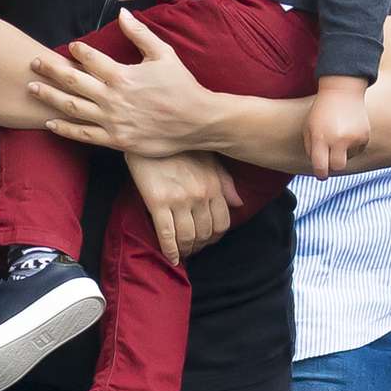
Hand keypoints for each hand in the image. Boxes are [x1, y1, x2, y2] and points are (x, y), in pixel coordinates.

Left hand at [27, 8, 213, 156]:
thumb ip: (140, 34)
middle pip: (72, 81)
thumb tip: (123, 13)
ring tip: (32, 88)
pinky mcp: (115, 140)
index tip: (68, 48)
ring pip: (72, 107)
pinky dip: (65, 129)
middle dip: (50, 71)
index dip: (76, 52)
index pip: (90, 59)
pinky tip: (50, 122)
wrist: (198, 121)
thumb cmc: (181, 86)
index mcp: (122, 75)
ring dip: (49, 97)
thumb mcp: (163, 54)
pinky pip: (84, 134)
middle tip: (34, 63)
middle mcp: (112, 98)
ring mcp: (112, 121)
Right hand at [125, 150, 242, 264]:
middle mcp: (200, 196)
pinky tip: (171, 258)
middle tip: (194, 249)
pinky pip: (166, 234)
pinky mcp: (157, 202)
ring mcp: (178, 200)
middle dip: (200, 246)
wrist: (151, 133)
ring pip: (187, 237)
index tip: (208, 240)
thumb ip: (225, 182)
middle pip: (205, 233)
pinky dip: (170, 250)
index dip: (216, 237)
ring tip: (183, 253)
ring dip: (186, 250)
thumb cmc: (180, 146)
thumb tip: (239, 204)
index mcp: (214, 186)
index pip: (222, 223)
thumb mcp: (209, 159)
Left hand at [302, 77, 369, 178]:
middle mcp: (338, 140)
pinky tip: (347, 131)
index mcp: (321, 138)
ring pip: (348, 158)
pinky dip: (352, 145)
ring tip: (338, 135)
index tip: (321, 174)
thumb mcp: (308, 128)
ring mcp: (353, 138)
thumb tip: (319, 167)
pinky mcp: (364, 136)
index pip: (321, 167)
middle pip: (337, 167)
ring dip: (342, 152)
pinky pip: (357, 150)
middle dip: (333, 166)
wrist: (342, 91)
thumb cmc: (321, 110)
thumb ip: (311, 148)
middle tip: (330, 159)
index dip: (321, 173)